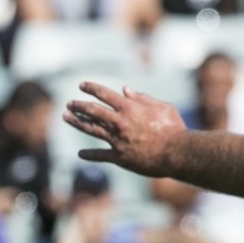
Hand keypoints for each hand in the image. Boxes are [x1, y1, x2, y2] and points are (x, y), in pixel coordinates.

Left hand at [64, 82, 186, 176]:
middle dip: (78, 105)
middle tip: (69, 103)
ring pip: (90, 129)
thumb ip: (142, 98)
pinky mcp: (119, 157)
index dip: (91, 88)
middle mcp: (119, 123)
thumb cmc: (174, 128)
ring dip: (76, 122)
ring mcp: (117, 140)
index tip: (82, 85)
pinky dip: (89, 154)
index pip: (104, 94)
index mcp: (129, 108)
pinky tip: (80, 153)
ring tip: (66, 117)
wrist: (177, 153)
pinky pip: (100, 155)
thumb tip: (125, 89)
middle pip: (92, 111)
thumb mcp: (162, 107)